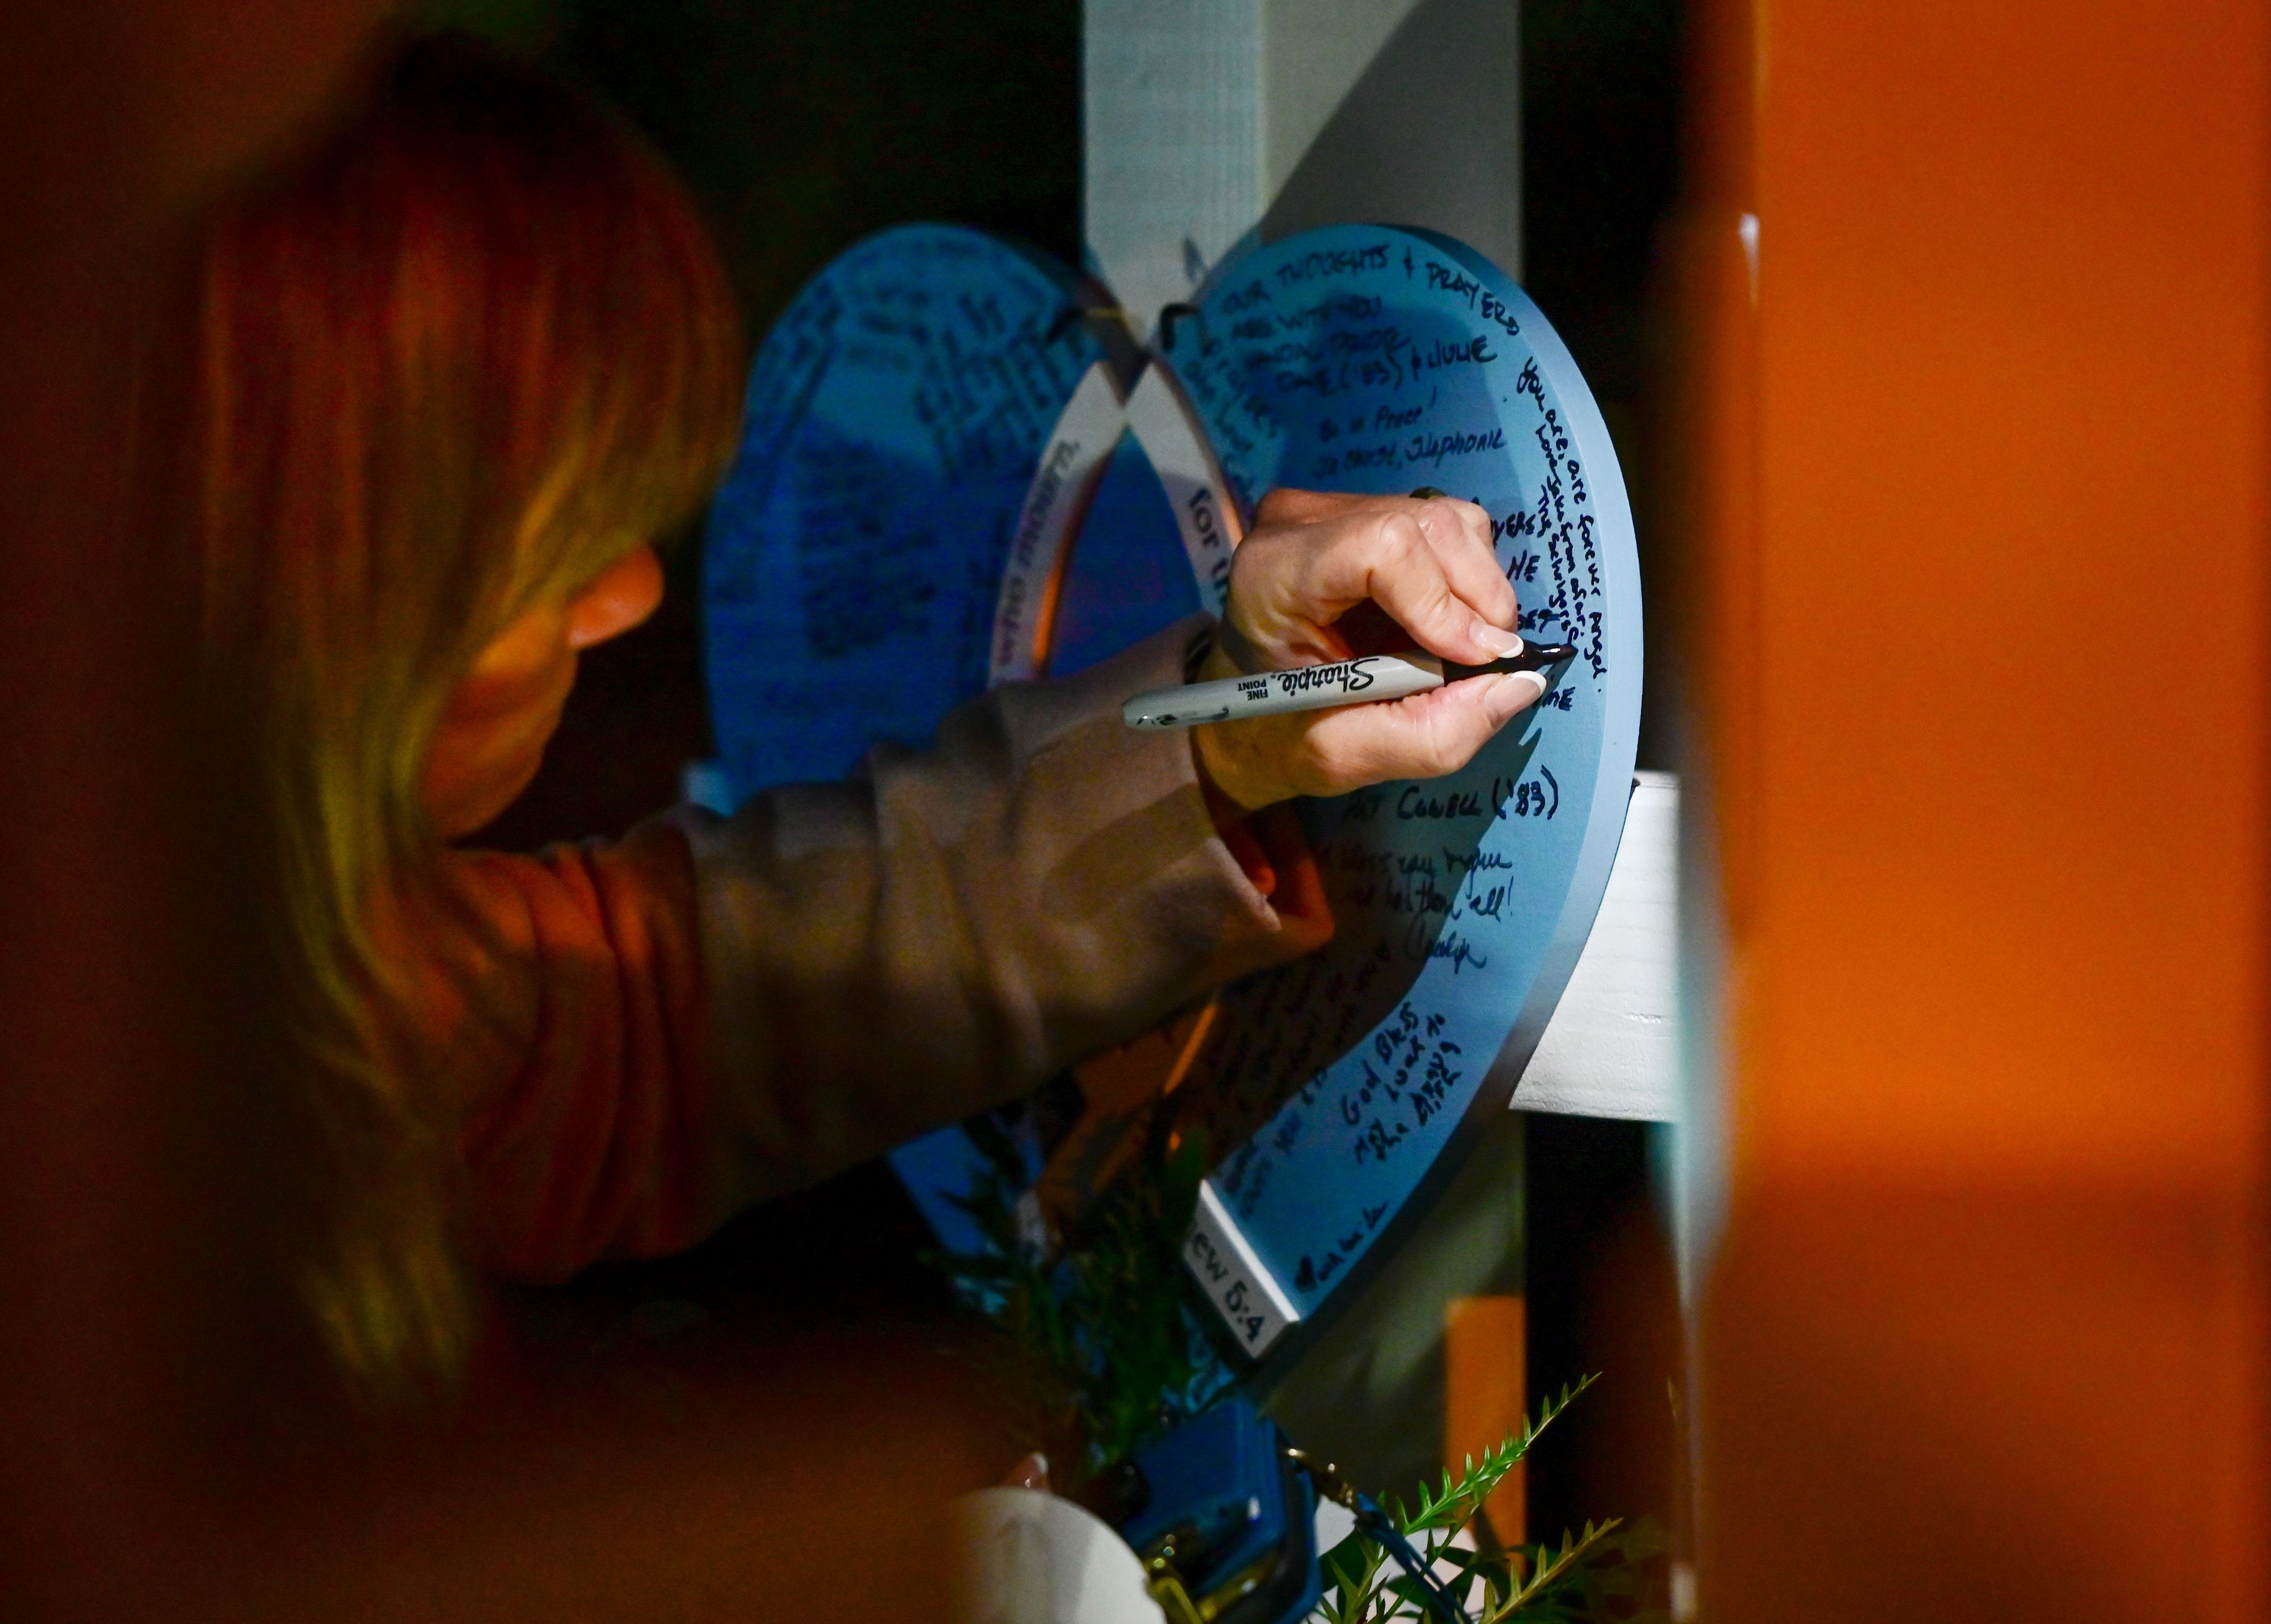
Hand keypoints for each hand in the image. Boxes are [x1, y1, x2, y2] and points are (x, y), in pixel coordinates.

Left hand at [1192, 489, 1545, 810]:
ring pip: (1450, 522)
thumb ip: (1432, 734)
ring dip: (1479, 591)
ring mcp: (1334, 506)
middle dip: (1479, 602)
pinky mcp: (1367, 509)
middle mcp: (1301, 521)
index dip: (1443, 603)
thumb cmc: (1284, 732)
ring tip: (1456, 648)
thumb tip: (1522, 684)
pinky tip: (1440, 622)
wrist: (1252, 704)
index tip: (1476, 660)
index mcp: (1274, 575)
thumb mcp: (1346, 756)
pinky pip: (1447, 525)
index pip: (1384, 548)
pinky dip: (1467, 578)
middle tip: (1483, 665)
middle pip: (1429, 527)